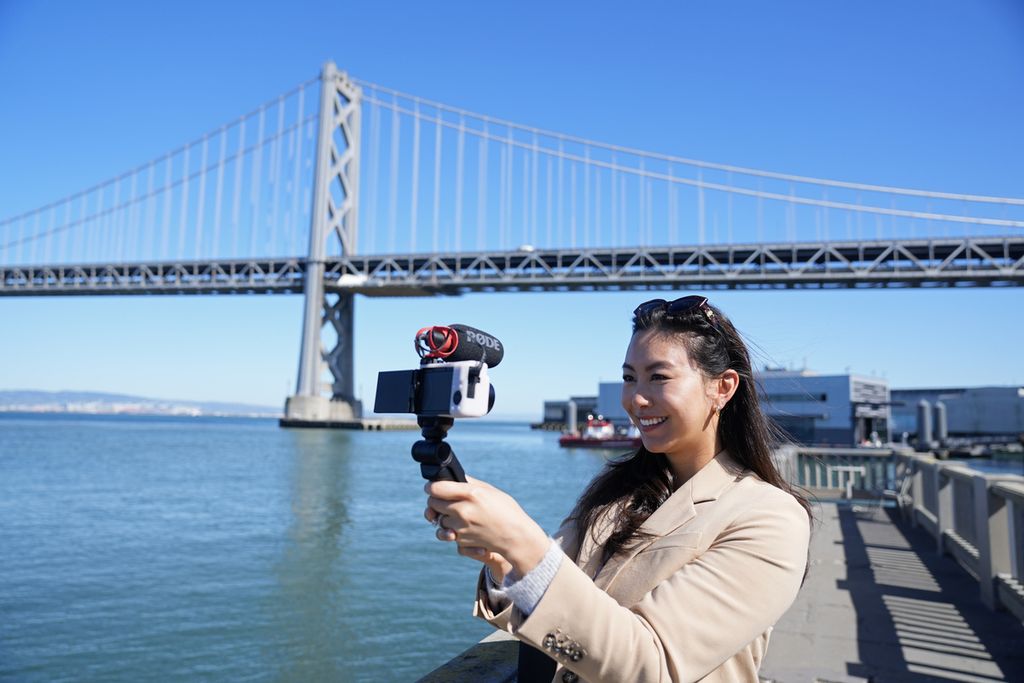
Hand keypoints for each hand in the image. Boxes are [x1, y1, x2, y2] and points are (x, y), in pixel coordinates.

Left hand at [424, 476, 549, 577]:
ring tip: (457, 514)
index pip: (436, 488)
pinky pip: (447, 532)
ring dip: (444, 516)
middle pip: (433, 503)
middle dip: (435, 500)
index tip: (431, 487)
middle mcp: (463, 510)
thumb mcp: (490, 490)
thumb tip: (452, 477)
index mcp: (471, 494)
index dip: (431, 486)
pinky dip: (452, 530)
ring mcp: (461, 528)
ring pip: (438, 519)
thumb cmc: (506, 510)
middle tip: (443, 499)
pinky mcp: (461, 541)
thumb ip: (469, 483)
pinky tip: (463, 526)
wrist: (516, 537)